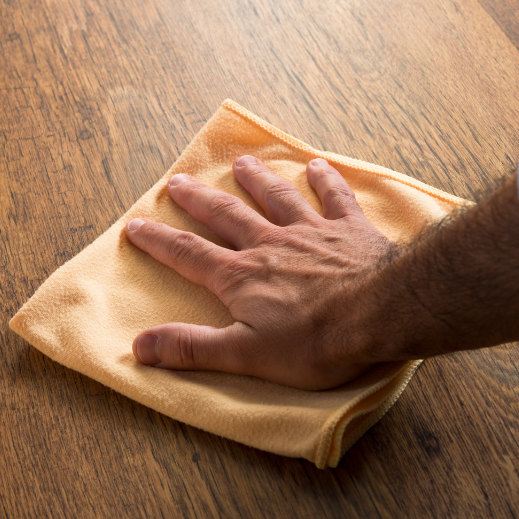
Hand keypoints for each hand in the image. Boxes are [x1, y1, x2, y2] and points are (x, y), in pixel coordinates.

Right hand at [124, 155, 398, 389]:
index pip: (188, 254)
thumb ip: (192, 348)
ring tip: (242, 163)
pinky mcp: (351, 231)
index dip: (159, 240)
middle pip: (226, 215)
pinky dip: (325, 181)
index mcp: (241, 277)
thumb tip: (139, 345)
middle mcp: (270, 245)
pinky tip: (317, 166)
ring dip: (257, 180)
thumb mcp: (245, 355)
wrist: (383, 313)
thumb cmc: (315, 342)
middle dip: (198, 200)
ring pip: (276, 198)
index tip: (136, 224)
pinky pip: (335, 199)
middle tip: (177, 181)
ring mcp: (311, 233)